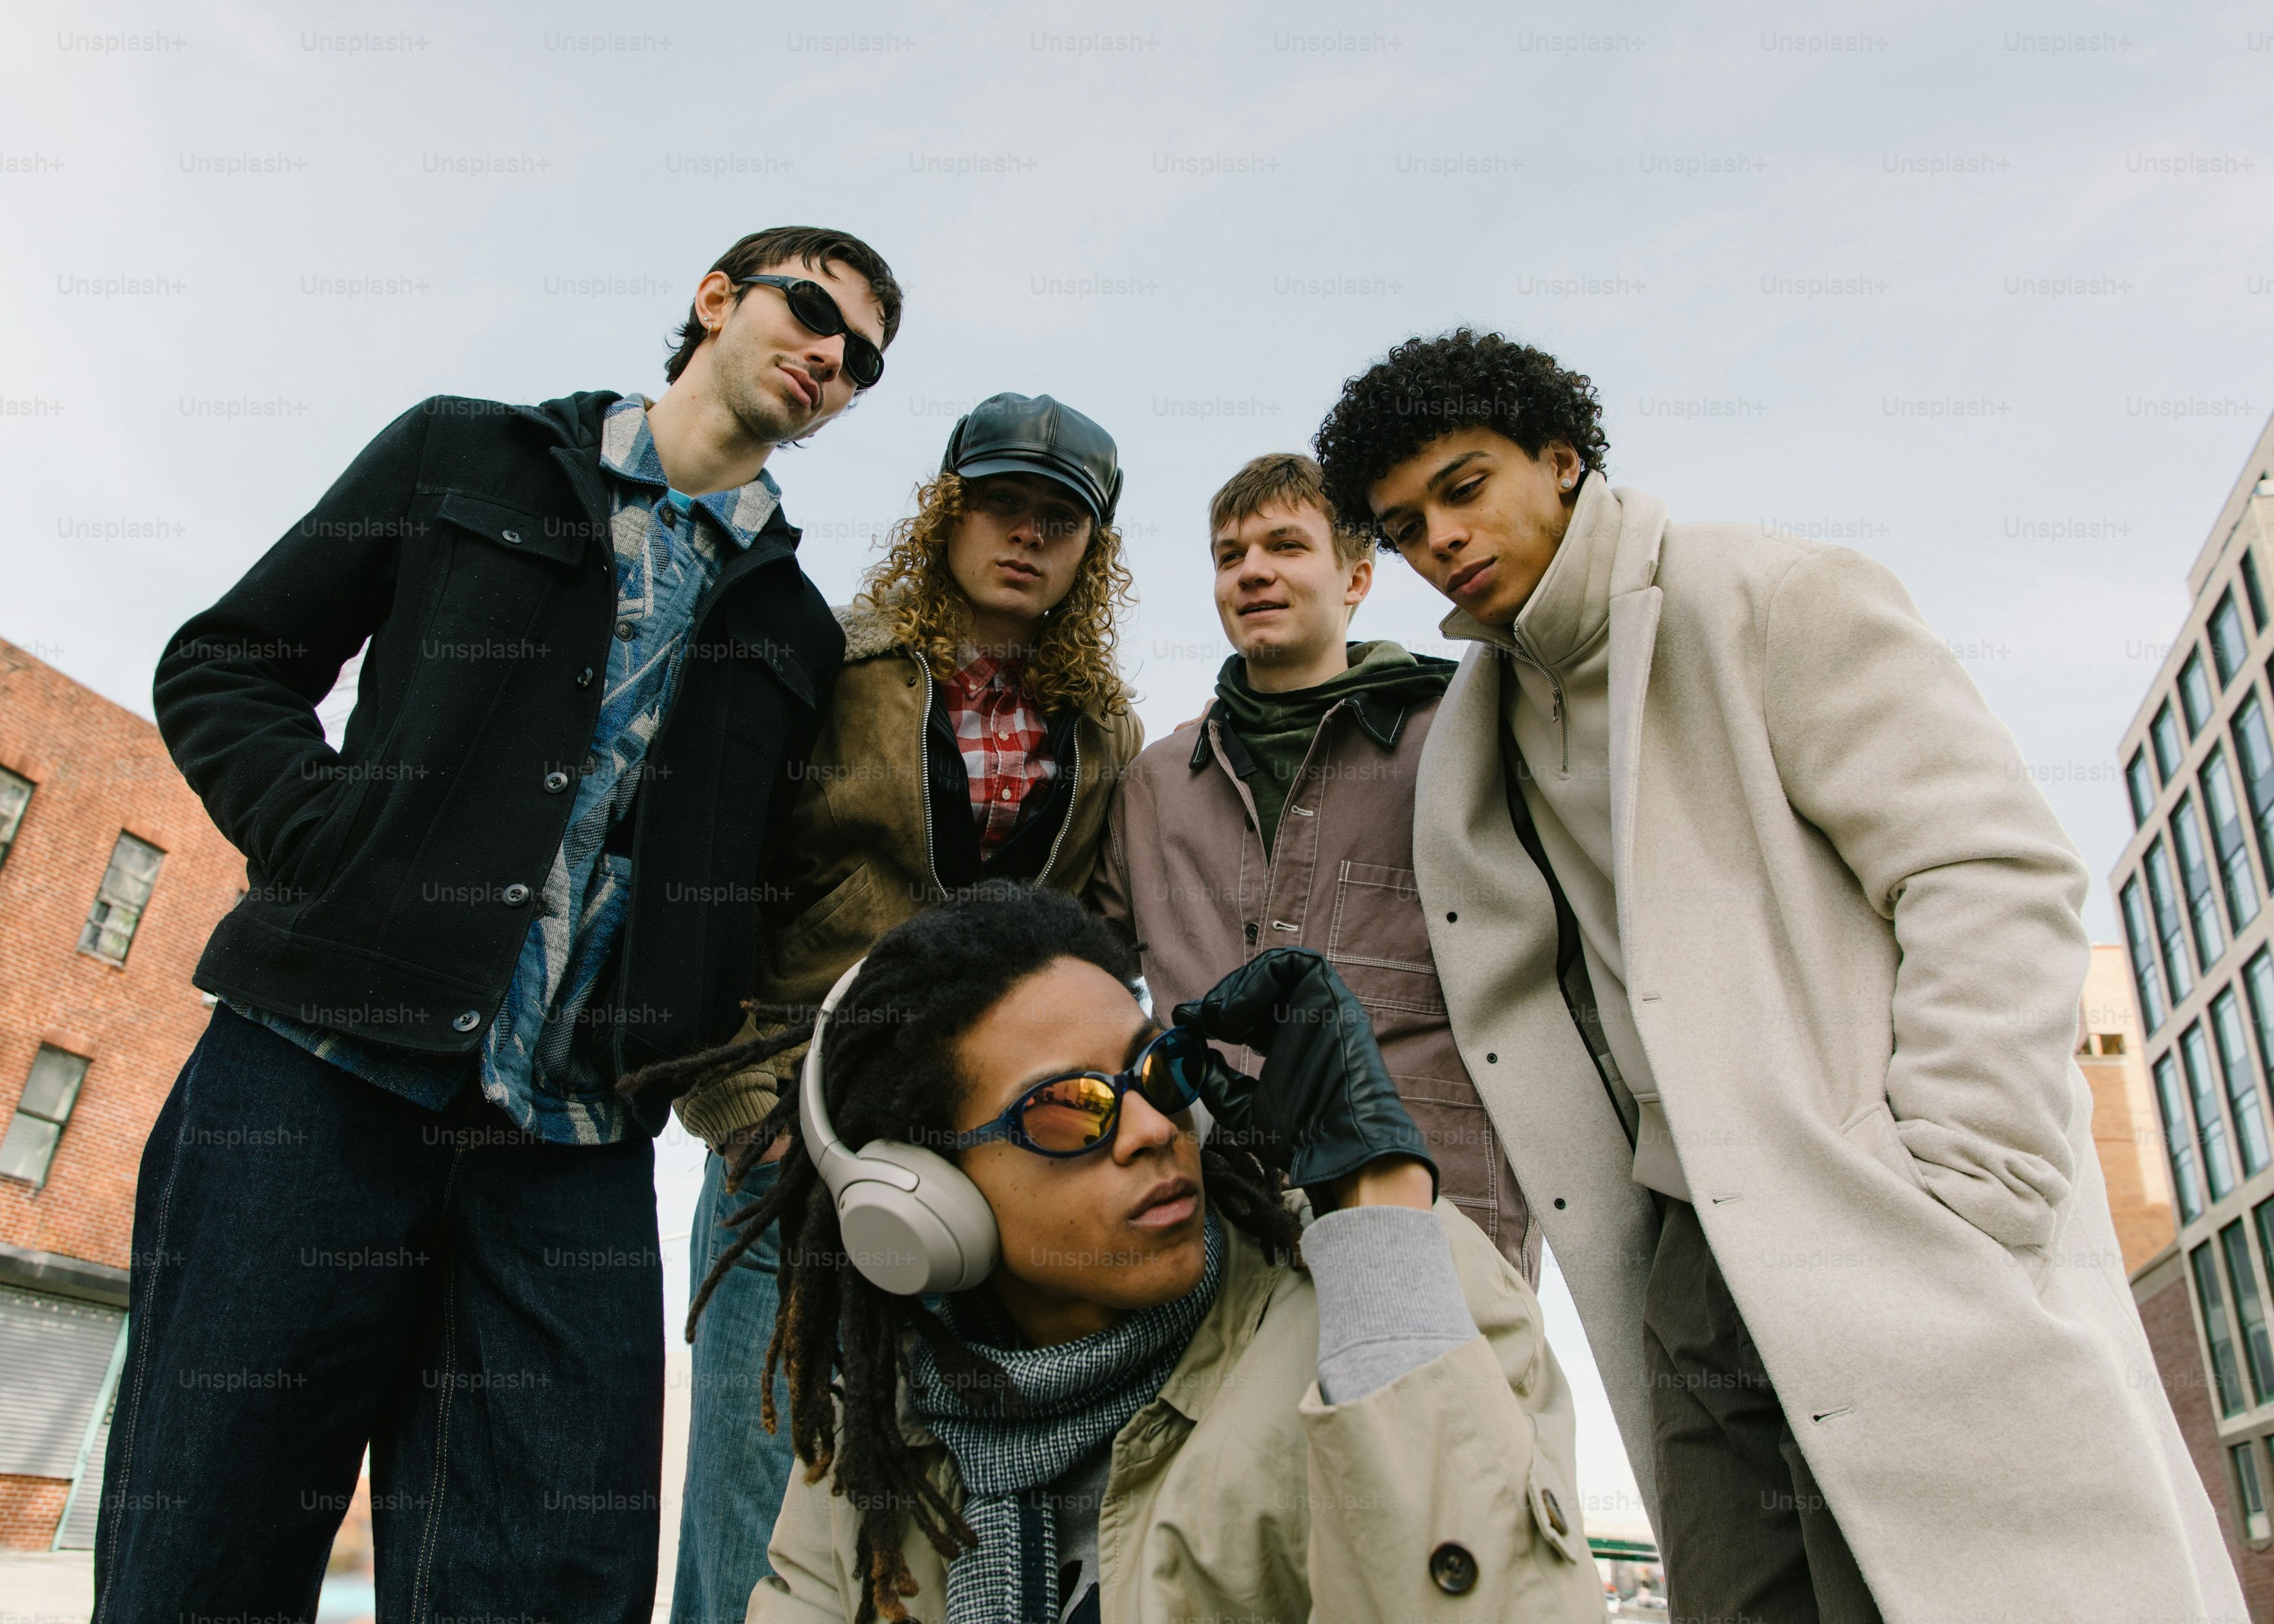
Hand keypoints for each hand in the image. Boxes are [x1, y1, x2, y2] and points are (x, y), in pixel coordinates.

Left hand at [1173, 948, 1437, 1205]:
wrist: (1336, 1143)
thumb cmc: (1298, 1136)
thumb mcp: (1242, 1109)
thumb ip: (1218, 1083)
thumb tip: (1196, 1058)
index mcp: (1287, 1045)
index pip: (1248, 1015)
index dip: (1214, 1012)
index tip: (1186, 1021)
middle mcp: (1306, 1021)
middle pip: (1259, 987)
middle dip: (1223, 999)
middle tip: (1201, 1020)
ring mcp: (1321, 1006)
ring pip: (1277, 970)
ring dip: (1240, 986)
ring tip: (1220, 1018)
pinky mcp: (1333, 996)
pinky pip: (1298, 964)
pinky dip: (1261, 977)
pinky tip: (1239, 1013)